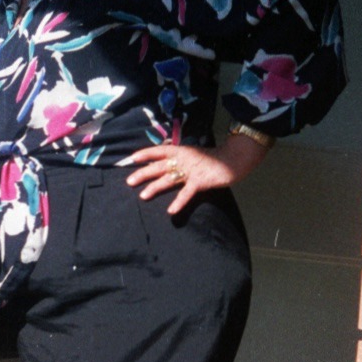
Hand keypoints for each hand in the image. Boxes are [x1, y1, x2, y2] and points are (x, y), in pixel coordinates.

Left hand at [124, 137, 267, 213]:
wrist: (232, 159)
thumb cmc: (211, 158)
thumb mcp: (193, 154)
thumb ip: (179, 158)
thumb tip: (163, 162)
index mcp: (181, 150)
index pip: (159, 151)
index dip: (145, 153)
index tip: (131, 158)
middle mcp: (183, 159)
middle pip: (159, 166)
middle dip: (143, 173)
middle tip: (129, 181)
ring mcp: (191, 170)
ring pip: (168, 179)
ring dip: (154, 187)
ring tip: (142, 195)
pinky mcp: (200, 181)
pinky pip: (186, 193)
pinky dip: (179, 202)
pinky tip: (171, 211)